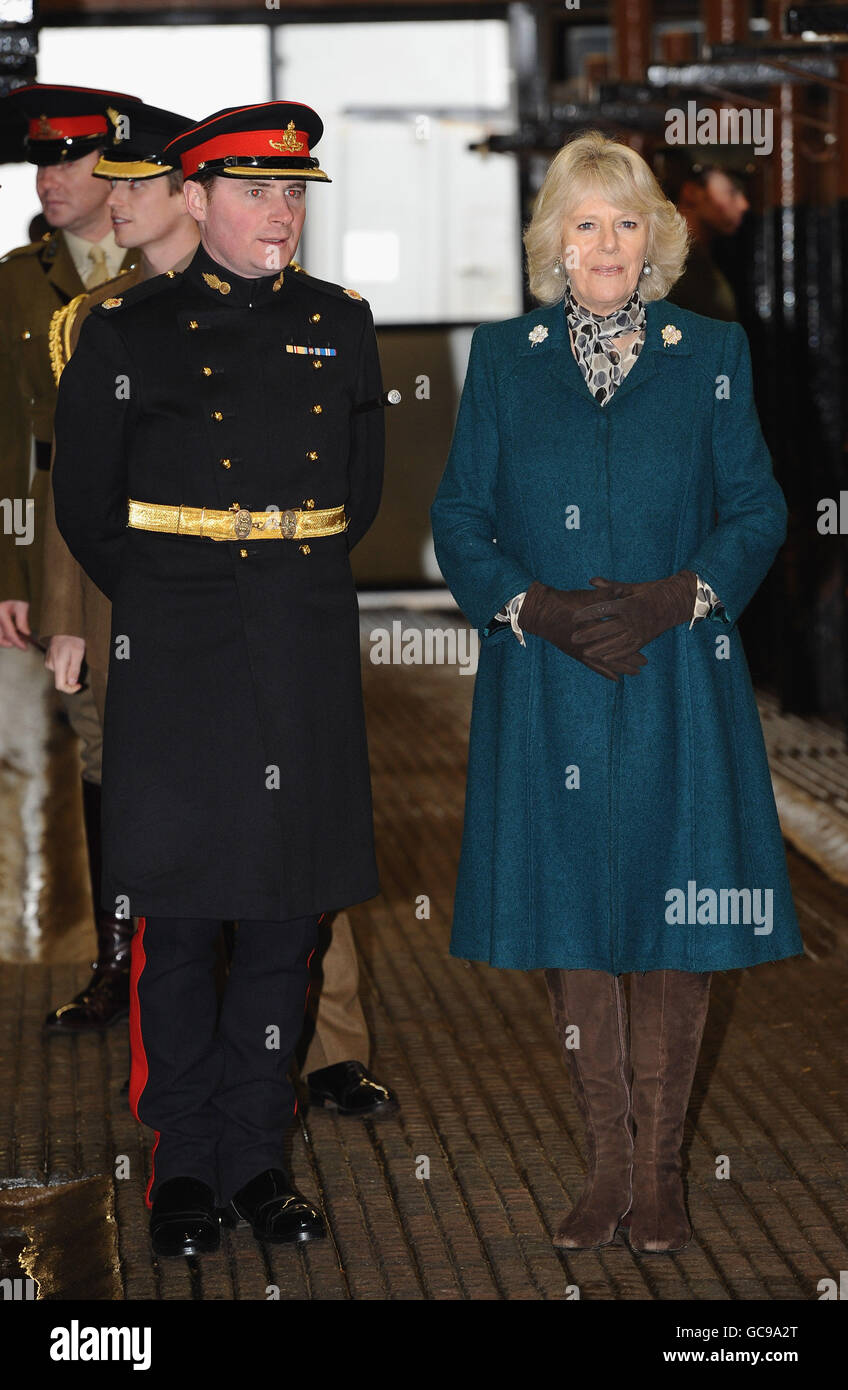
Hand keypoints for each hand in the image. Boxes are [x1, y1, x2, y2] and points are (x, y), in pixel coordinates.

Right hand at [0, 600, 30, 649]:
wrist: (7, 591)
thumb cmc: (15, 597)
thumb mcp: (21, 606)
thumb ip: (23, 621)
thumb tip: (26, 634)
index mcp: (1, 612)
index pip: (10, 633)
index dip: (18, 642)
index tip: (24, 647)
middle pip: (0, 638)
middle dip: (10, 643)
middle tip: (20, 643)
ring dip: (5, 640)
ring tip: (16, 638)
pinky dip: (3, 635)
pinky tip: (10, 633)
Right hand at [45, 635, 85, 691]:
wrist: (64, 627)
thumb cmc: (73, 639)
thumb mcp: (78, 654)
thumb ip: (74, 670)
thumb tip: (72, 683)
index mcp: (58, 664)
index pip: (60, 685)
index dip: (70, 689)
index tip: (79, 685)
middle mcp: (50, 664)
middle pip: (61, 680)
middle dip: (71, 678)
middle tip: (78, 666)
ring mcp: (48, 661)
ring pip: (60, 674)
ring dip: (68, 671)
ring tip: (73, 658)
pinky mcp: (48, 659)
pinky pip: (57, 668)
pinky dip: (64, 666)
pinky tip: (68, 656)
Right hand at [518, 581, 647, 681]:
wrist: (540, 613)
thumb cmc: (562, 603)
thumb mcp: (584, 597)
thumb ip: (604, 594)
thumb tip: (623, 591)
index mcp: (591, 630)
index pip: (614, 640)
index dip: (630, 645)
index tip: (644, 648)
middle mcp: (586, 644)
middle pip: (612, 654)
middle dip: (629, 659)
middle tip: (644, 664)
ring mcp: (580, 651)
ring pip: (604, 663)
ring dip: (620, 668)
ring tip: (635, 673)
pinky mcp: (576, 654)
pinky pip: (593, 666)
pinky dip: (605, 672)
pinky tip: (614, 678)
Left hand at [571, 570, 696, 660]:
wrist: (677, 602)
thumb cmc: (651, 592)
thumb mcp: (631, 588)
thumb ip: (609, 587)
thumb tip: (591, 581)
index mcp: (628, 604)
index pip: (604, 608)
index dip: (588, 613)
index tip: (574, 616)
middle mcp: (633, 618)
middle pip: (607, 628)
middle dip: (589, 634)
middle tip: (574, 638)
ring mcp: (639, 630)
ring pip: (616, 642)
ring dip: (600, 648)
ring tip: (585, 652)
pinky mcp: (644, 640)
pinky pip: (628, 649)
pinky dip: (617, 655)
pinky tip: (605, 659)